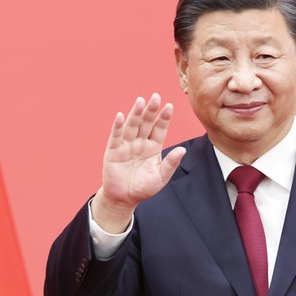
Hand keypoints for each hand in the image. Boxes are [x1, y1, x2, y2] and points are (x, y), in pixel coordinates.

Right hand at [91, 94, 185, 232]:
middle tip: (156, 97)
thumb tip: (182, 150)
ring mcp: (126, 145)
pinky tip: (121, 116)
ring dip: (136, 114)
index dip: (164, 118)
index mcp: (153, 147)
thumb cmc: (143, 188)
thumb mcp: (161, 177)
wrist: (124, 199)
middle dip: (151, 110)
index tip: (169, 106)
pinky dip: (118, 126)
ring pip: (132, 126)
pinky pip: (116, 136)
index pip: (160, 129)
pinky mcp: (113, 151)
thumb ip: (171, 164)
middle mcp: (140, 142)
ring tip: (140, 101)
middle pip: (146, 123)